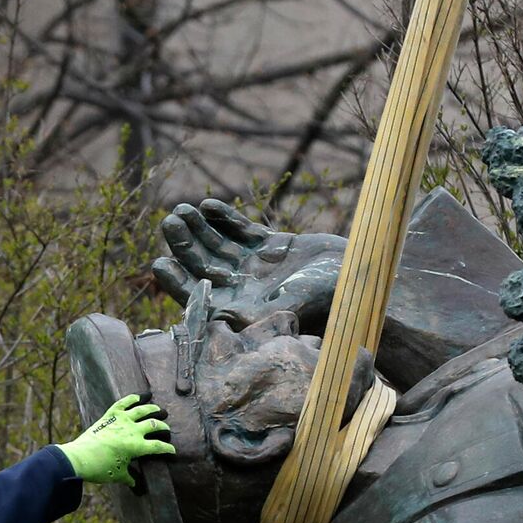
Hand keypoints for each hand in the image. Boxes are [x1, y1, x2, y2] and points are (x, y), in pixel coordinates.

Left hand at [58, 395, 175, 485]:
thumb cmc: (100, 468)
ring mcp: (121, 420)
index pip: (158, 447)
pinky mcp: (110, 415)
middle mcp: (132, 431)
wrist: (79, 458)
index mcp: (137, 447)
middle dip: (163, 427)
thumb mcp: (118, 475)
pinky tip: (140, 396)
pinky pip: (123, 403)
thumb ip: (129, 478)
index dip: (168, 449)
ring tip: (160, 410)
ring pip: (142, 410)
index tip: (172, 450)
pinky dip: (132, 398)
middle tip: (166, 429)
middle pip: (154, 425)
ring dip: (153, 409)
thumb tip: (136, 485)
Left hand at [152, 200, 346, 329]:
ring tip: (183, 210)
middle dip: (185, 244)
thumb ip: (262, 308)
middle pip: (204, 267)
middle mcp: (246, 291)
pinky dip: (225, 219)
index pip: (201, 299)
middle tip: (170, 222)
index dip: (177, 283)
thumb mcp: (293, 303)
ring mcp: (256, 268)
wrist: (363, 277)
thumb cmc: (331, 296)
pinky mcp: (271, 247)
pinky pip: (241, 232)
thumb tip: (227, 317)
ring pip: (218, 246)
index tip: (159, 262)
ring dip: (200, 229)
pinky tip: (209, 206)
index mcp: (244, 311)